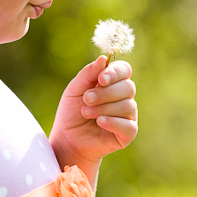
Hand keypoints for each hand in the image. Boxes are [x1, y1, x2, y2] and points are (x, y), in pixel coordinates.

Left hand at [49, 56, 137, 178]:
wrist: (67, 138)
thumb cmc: (72, 111)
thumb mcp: (75, 89)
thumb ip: (88, 73)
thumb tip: (103, 59)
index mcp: (113, 82)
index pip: (124, 70)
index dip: (116, 72)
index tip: (101, 79)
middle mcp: (124, 96)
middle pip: (128, 87)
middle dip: (105, 93)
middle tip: (86, 99)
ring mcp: (128, 115)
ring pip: (127, 105)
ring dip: (103, 108)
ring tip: (86, 113)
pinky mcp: (128, 133)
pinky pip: (128, 125)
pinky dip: (113, 122)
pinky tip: (99, 122)